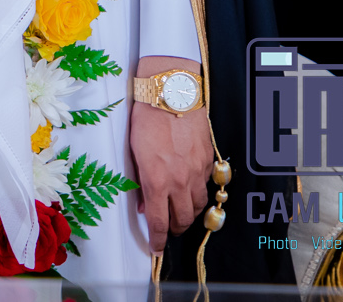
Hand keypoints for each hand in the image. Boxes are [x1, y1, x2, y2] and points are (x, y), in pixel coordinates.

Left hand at [130, 57, 211, 251]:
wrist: (171, 95)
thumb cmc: (145, 119)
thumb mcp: (134, 151)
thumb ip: (140, 180)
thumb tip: (144, 202)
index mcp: (156, 181)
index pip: (159, 222)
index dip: (158, 240)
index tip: (156, 248)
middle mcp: (179, 181)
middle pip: (182, 219)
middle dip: (174, 230)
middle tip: (167, 230)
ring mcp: (197, 172)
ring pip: (199, 206)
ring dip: (189, 214)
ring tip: (179, 213)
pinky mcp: (208, 161)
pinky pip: (207, 187)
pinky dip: (199, 195)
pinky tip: (191, 192)